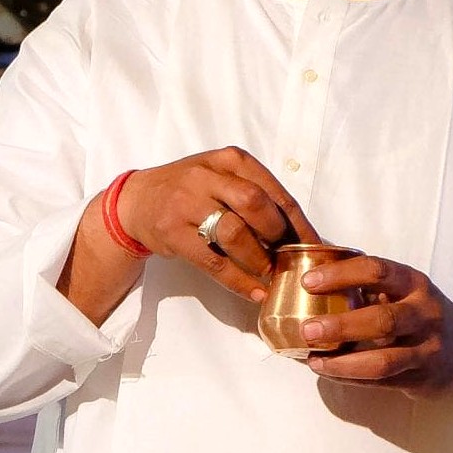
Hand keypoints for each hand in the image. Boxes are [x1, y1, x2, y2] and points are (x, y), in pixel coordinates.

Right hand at [117, 146, 320, 300]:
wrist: (137, 200)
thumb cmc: (193, 189)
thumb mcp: (223, 176)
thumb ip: (256, 195)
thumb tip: (298, 233)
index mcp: (230, 160)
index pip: (273, 191)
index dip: (297, 222)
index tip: (314, 245)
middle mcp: (208, 176)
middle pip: (255, 204)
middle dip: (277, 235)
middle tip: (288, 256)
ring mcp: (187, 204)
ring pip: (234, 233)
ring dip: (259, 259)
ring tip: (271, 274)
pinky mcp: (172, 233)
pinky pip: (212, 262)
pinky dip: (238, 281)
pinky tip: (254, 292)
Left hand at [298, 255, 452, 395]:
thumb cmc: (421, 311)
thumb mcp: (406, 289)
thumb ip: (369, 281)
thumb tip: (313, 259)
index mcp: (415, 284)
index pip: (378, 271)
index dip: (342, 274)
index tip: (309, 281)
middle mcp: (425, 314)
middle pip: (383, 320)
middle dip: (342, 326)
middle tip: (307, 329)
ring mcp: (426, 349)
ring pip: (383, 361)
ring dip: (343, 363)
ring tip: (313, 360)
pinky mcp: (420, 378)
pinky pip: (381, 382)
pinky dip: (350, 378)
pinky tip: (327, 371)